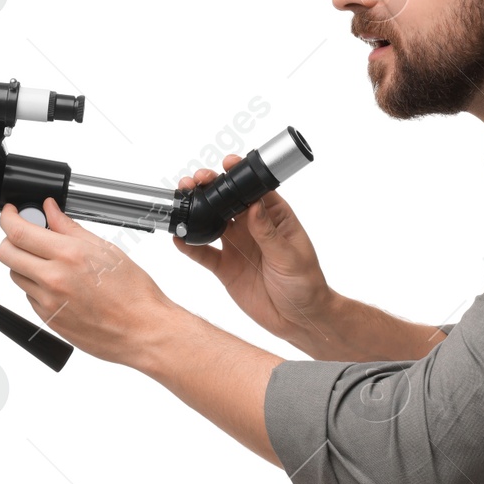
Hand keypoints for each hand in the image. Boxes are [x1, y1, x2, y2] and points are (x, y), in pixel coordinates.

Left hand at [0, 198, 180, 366]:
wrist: (142, 331)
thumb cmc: (133, 293)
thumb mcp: (105, 250)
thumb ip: (70, 228)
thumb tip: (51, 211)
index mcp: (69, 256)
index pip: (18, 232)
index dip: (8, 218)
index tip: (11, 213)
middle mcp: (53, 279)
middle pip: (6, 253)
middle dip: (10, 239)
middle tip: (25, 235)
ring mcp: (47, 303)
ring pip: (15, 275)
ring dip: (24, 263)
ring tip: (50, 262)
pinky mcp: (47, 320)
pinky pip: (29, 296)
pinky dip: (37, 286)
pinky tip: (60, 285)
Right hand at [171, 154, 333, 341]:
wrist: (298, 319)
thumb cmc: (305, 283)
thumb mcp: (289, 256)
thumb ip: (268, 232)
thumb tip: (253, 205)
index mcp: (274, 218)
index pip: (254, 190)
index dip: (240, 175)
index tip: (227, 164)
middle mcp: (252, 228)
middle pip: (227, 201)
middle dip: (211, 187)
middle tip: (196, 181)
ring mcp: (237, 246)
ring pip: (211, 221)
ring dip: (196, 210)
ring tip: (181, 201)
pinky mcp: (225, 267)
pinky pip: (203, 253)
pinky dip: (190, 245)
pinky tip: (178, 238)